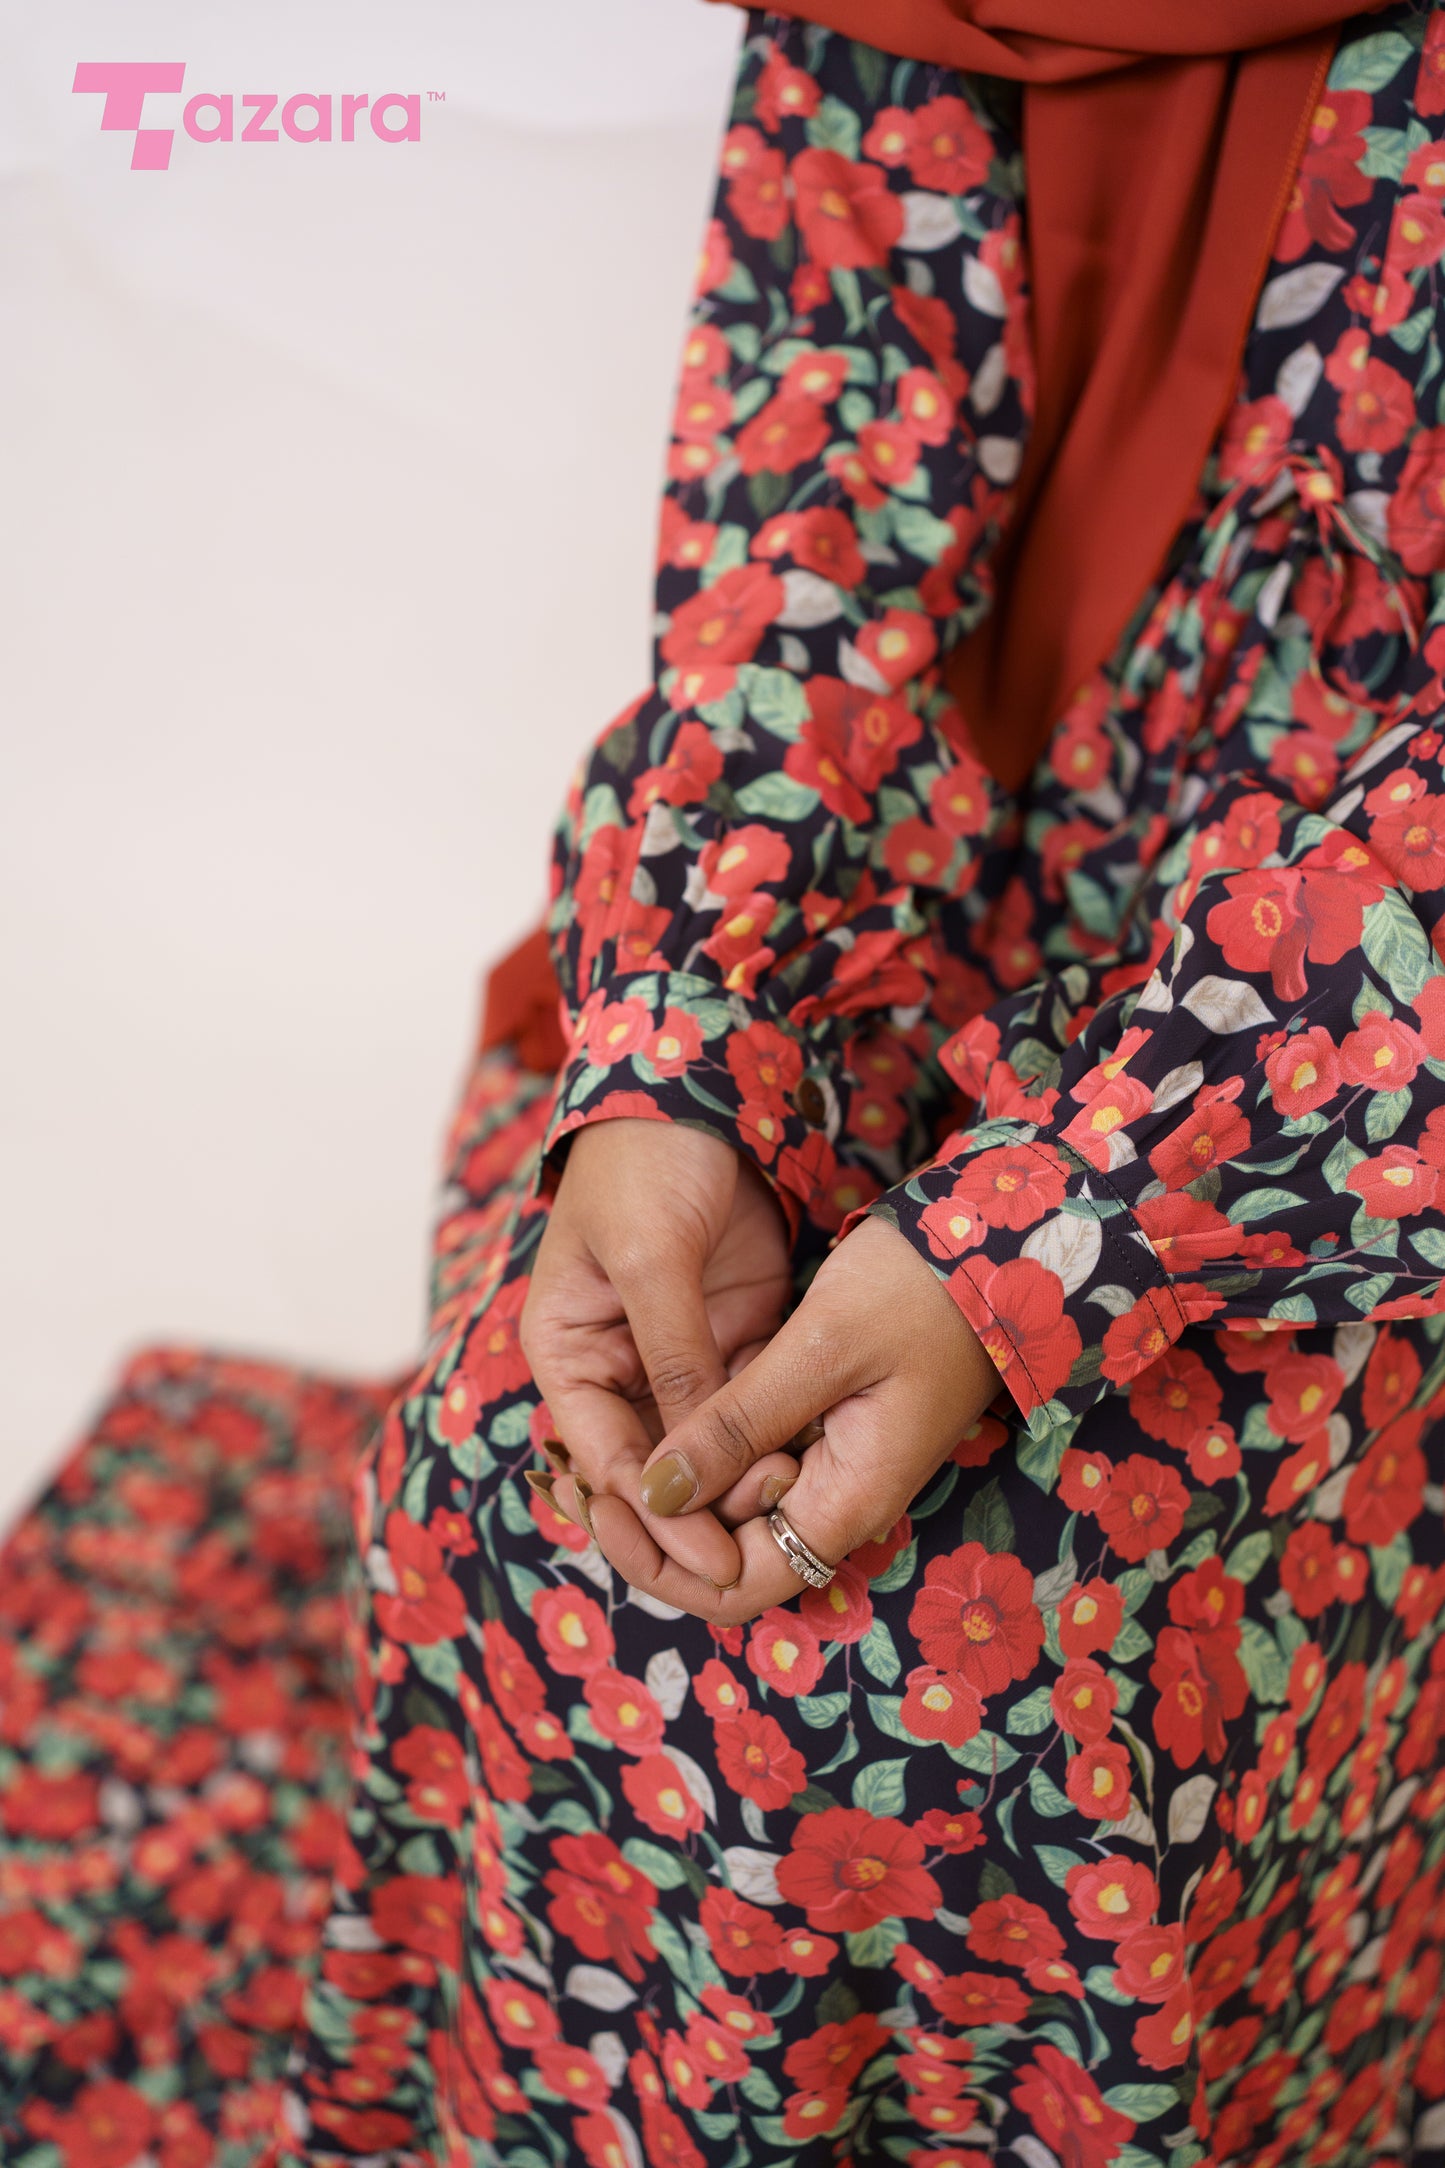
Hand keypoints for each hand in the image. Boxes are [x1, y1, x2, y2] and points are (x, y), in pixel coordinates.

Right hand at [519, 1116, 798, 1588]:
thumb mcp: (652, 1258)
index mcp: (567, 1350)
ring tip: (790, 1517)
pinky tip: (807, 1476)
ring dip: (740, 1486)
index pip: (603, 1456)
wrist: (703, 1086)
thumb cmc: (648, 1160)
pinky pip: (751, 1408)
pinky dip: (773, 1444)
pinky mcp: (737, 1336)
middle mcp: (618, 1365)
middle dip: (697, 1514)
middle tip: (751, 1562)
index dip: (653, 1514)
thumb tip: (681, 1468)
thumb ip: (672, 1359)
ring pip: (706, 1448)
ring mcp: (680, 1354)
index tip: (707, 1559)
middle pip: (652, 1468)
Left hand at [580, 1215, 1001, 1623]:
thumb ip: (736, 1425)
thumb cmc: (920, 1291)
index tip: (604, 1500)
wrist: (996, 1245)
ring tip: (596, 1449)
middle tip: (578, 1477)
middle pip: (728, 1556)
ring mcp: (834, 1464)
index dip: (662, 1563)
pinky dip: (699, 1451)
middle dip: (653, 1531)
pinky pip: (750, 1462)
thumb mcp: (818, 1349)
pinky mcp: (827, 1425)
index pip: (737, 1587)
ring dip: (669, 1491)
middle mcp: (838, 1499)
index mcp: (845, 1500)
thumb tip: (653, 1495)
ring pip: (733, 1509)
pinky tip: (649, 1413)